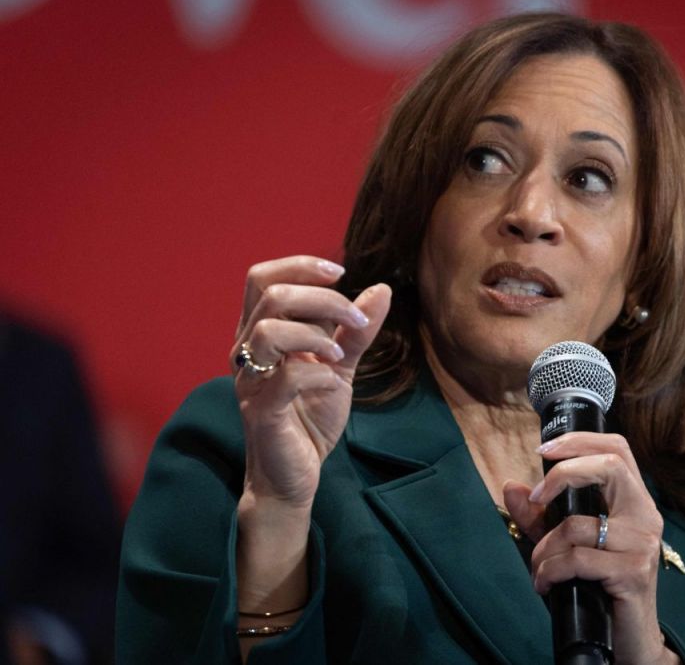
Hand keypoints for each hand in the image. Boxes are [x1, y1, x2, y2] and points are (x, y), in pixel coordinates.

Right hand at [231, 255, 390, 511]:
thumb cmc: (310, 416)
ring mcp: (250, 380)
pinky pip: (285, 378)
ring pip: (267, 330)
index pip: (263, 278)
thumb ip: (358, 331)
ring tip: (339, 354)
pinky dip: (318, 372)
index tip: (342, 272)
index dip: (301, 266)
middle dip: (322, 298)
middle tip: (356, 320)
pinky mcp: (261, 411)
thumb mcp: (341, 367)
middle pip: (269, 294)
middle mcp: (246, 351)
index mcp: (259, 333)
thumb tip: (381, 288)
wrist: (295, 476)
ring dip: (315, 333)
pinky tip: (332, 383)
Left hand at [503, 433, 678, 664]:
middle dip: (562, 474)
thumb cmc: (599, 588)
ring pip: (577, 524)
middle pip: (610, 465)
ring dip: (544, 549)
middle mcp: (645, 516)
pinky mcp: (634, 572)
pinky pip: (576, 559)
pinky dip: (549, 571)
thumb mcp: (565, 547)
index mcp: (634, 502)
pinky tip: (545, 586)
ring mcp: (643, 544)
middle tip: (537, 496)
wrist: (630, 640)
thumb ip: (540, 519)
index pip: (617, 449)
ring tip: (539, 569)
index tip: (543, 450)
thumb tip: (511, 487)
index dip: (579, 441)